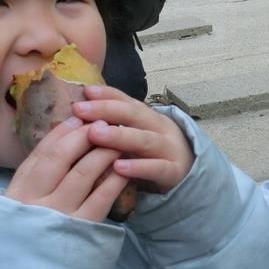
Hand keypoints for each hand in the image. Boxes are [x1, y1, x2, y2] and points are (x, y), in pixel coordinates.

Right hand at [6, 116, 129, 221]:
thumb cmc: (26, 242)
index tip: (77, 118)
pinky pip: (102, 197)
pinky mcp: (83, 230)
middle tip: (102, 122)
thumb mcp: (16, 210)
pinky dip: (114, 179)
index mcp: (17, 192)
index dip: (61, 132)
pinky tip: (124, 168)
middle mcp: (35, 201)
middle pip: (61, 157)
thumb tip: (54, 149)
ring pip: (84, 172)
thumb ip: (32, 182)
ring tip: (117, 140)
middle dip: (84, 135)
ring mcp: (60, 215)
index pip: (41, 153)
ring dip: (103, 152)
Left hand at [74, 85, 194, 193]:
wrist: (189, 176)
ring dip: (118, 136)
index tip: (84, 92)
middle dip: (106, 110)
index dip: (106, 95)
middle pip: (134, 115)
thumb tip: (81, 108)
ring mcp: (169, 149)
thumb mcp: (136, 136)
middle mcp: (160, 128)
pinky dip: (138, 167)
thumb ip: (114, 125)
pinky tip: (118, 167)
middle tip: (80, 109)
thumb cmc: (153, 155)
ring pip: (144, 140)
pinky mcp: (173, 172)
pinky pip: (156, 168)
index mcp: (149, 116)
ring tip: (94, 134)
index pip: (126, 100)